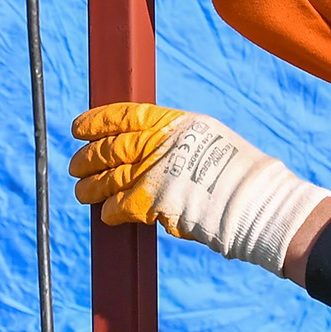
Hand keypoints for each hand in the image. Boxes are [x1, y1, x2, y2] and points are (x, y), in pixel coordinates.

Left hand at [69, 101, 329, 274]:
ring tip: (82, 193)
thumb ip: (176, 142)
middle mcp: (161, 143)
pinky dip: (110, 212)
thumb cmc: (239, 176)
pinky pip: (118, 206)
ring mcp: (154, 171)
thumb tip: (148, 150)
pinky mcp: (150, 201)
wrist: (254, 203)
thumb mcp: (209, 140)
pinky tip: (107, 215)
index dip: (98, 121)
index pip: (126, 115)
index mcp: (176, 123)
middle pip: (111, 148)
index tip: (79, 127)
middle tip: (75, 166)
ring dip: (91, 187)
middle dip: (88, 158)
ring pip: (108, 178)